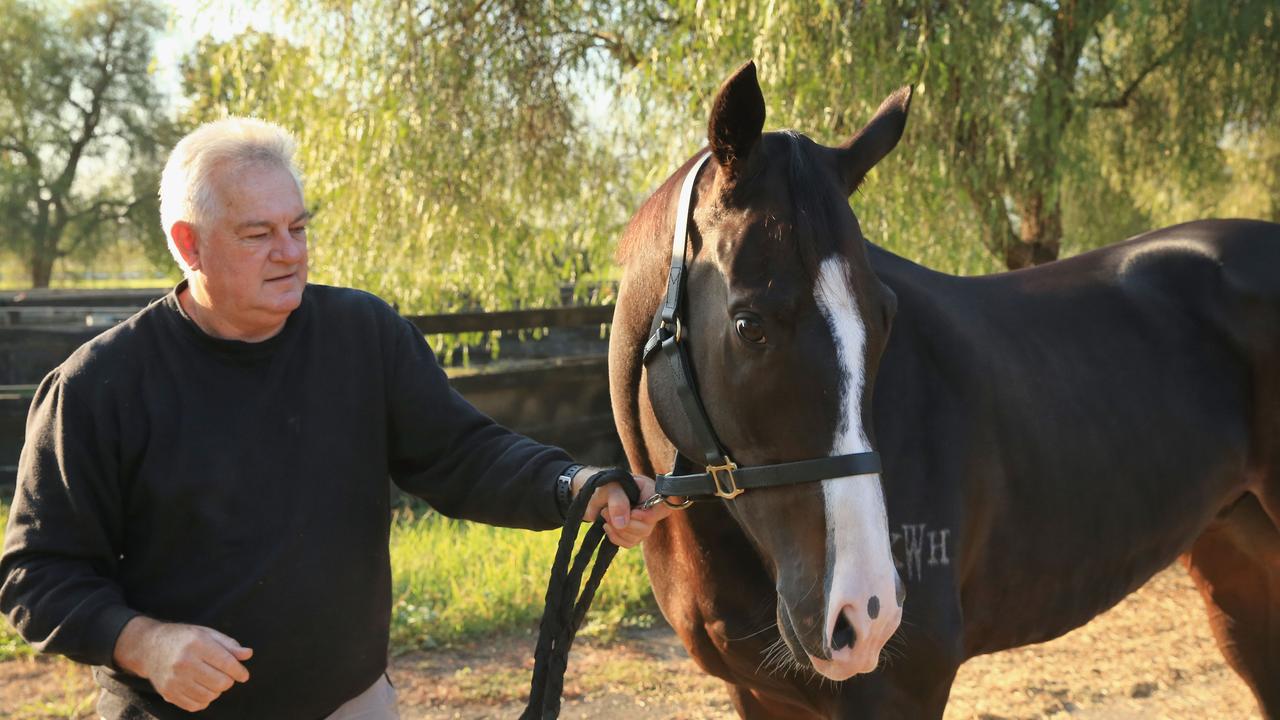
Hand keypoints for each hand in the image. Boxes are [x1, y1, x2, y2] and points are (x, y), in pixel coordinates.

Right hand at [113, 616, 252, 711]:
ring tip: (212, 680)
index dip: (239, 671)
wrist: (149, 647)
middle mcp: (184, 663)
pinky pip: (196, 705)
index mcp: (197, 644)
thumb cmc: (183, 638)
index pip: (226, 663)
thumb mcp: (206, 633)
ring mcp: (174, 680)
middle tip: (225, 676)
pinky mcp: (168, 693)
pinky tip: (202, 689)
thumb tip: (248, 654)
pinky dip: (204, 700)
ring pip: (210, 695)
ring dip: (216, 691)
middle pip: (220, 682)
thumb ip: (228, 645)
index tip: (243, 675)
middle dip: (228, 681)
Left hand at [573, 468, 673, 547]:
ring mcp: (644, 522)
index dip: (648, 515)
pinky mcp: (634, 533)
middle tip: (605, 511)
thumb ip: (618, 501)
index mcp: (650, 491)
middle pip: (647, 527)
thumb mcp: (610, 487)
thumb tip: (622, 524)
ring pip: (638, 537)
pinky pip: (629, 543)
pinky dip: (616, 537)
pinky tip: (607, 526)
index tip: (631, 513)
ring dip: (617, 530)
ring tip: (604, 514)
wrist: (594, 494)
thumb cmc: (605, 486)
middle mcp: (650, 508)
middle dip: (624, 523)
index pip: (663, 507)